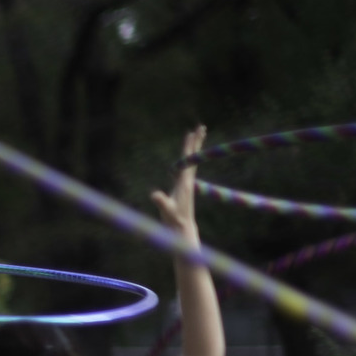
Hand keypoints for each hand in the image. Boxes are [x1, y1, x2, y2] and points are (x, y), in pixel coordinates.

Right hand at [148, 124, 206, 240]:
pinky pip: (188, 168)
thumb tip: (154, 195)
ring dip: (195, 148)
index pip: (187, 160)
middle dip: (197, 142)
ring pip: (193, 161)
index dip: (188, 147)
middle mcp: (189, 181)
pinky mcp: (185, 187)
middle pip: (194, 157)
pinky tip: (188, 156)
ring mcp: (188, 184)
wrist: (183, 229)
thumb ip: (161, 202)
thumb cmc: (174, 220)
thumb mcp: (166, 211)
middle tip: (201, 126)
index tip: (190, 133)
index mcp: (184, 183)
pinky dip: (189, 159)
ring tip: (197, 135)